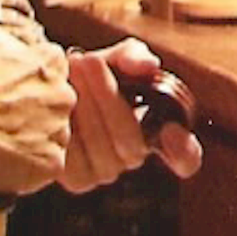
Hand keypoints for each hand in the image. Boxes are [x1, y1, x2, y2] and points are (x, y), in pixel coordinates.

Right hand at [0, 44, 76, 197]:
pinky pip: (46, 167)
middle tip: (5, 125)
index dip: (35, 85)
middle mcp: (62, 94)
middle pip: (58, 107)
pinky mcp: (52, 161)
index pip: (57, 70)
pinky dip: (29, 169)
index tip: (17, 96)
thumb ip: (19, 62)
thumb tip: (20, 69)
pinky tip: (3, 164)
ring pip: (54, 138)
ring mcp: (59, 129)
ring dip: (35, 143)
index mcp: (49, 63)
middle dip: (38, 116)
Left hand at [59, 39, 203, 193]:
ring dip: (86, 104)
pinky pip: (75, 158)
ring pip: (103, 147)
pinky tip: (59, 97)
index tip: (171, 129)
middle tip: (92, 61)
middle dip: (109, 97)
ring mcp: (107, 171)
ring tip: (73, 68)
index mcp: (157, 132)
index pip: (187, 157)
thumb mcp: (116, 57)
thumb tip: (148, 65)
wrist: (49, 87)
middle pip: (132, 143)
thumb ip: (135, 56)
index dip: (183, 149)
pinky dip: (66, 124)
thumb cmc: (93, 73)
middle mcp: (136, 155)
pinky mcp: (76, 179)